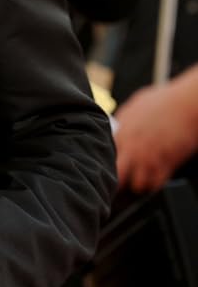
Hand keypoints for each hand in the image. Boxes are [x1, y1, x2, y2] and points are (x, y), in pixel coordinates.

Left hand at [114, 68, 197, 193]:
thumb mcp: (134, 107)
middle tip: (115, 185)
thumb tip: (116, 127)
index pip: (103, 156)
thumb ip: (123, 120)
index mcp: (121, 133)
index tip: (101, 168)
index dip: (103, 164)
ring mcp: (150, 158)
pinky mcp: (167, 165)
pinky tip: (152, 180)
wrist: (186, 104)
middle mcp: (133, 148)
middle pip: (116, 175)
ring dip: (136, 184)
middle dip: (115, 181)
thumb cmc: (162, 101)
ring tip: (136, 181)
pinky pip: (156, 184)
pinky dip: (153, 185)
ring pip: (136, 184)